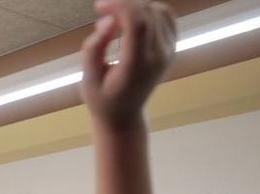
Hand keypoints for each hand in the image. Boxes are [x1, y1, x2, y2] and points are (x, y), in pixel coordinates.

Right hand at [81, 0, 175, 129]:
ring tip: (116, 20)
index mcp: (136, 66)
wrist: (124, 116)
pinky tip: (132, 20)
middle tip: (102, 11)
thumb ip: (94, 49)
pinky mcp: (171, 47)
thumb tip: (107, 21)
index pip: (137, 23)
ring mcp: (168, 51)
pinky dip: (149, 10)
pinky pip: (166, 16)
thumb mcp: (88, 80)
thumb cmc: (102, 100)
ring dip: (134, 8)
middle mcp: (157, 57)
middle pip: (146, 13)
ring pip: (157, 10)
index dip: (119, 6)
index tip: (99, 6)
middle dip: (123, 4)